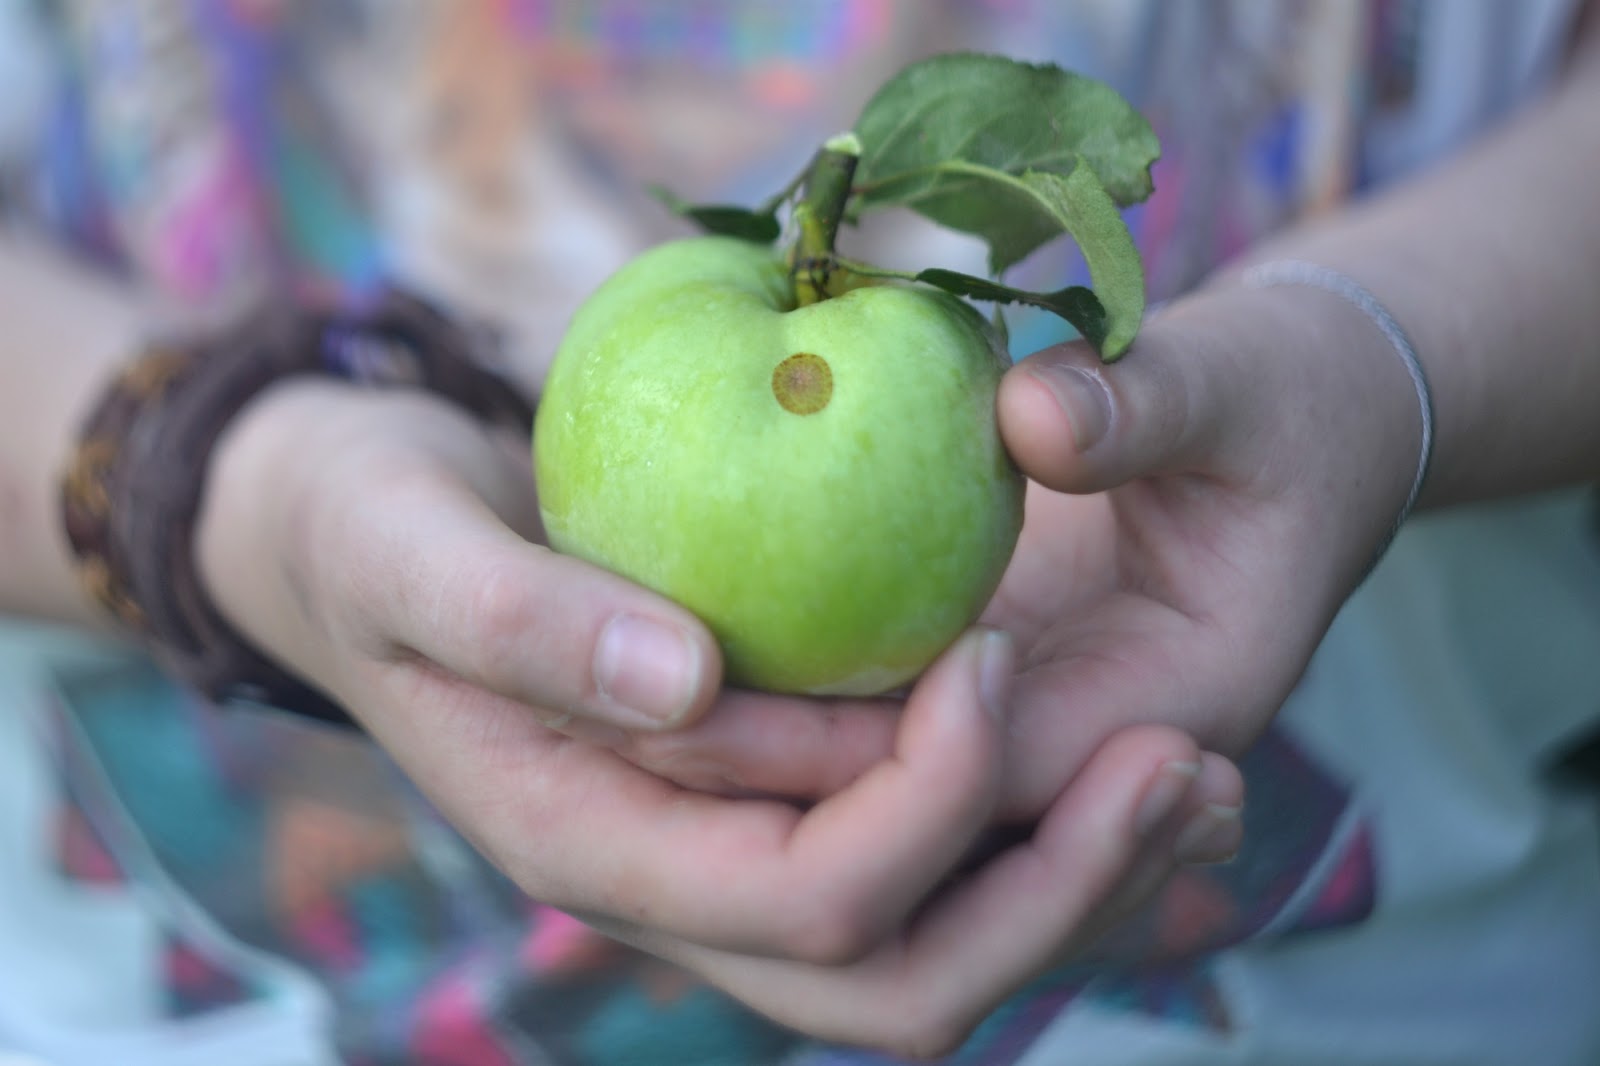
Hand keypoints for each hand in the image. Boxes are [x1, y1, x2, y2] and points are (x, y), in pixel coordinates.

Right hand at [192, 379, 1239, 1054]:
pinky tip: (1126, 754)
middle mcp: (677, 886)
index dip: (926, 804)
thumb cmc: (372, 528)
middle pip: (903, 978)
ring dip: (1080, 882)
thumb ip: (520, 622)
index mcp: (594, 847)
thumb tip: (686, 679)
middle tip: (1188, 767)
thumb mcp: (408, 546)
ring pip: (936, 941)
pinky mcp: (770, 794)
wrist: (362, 534)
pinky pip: (925, 858)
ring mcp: (730, 851)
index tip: (988, 652)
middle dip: (1057, 893)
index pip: (805, 899)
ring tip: (1206, 780)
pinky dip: (1039, 830)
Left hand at [625, 274, 1418, 847]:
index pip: (992, 775)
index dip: (853, 756)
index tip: (715, 690)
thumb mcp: (1236, 383)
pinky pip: (887, 721)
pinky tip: (684, 644)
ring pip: (892, 791)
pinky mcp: (997, 688)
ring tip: (619, 709)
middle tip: (626, 723)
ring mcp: (1039, 727)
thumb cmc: (1286, 403)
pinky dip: (797, 700)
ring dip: (770, 759)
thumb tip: (1030, 413)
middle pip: (922, 821)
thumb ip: (1148, 403)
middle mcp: (1096, 752)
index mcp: (1176, 709)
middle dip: (780, 786)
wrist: (1308, 428)